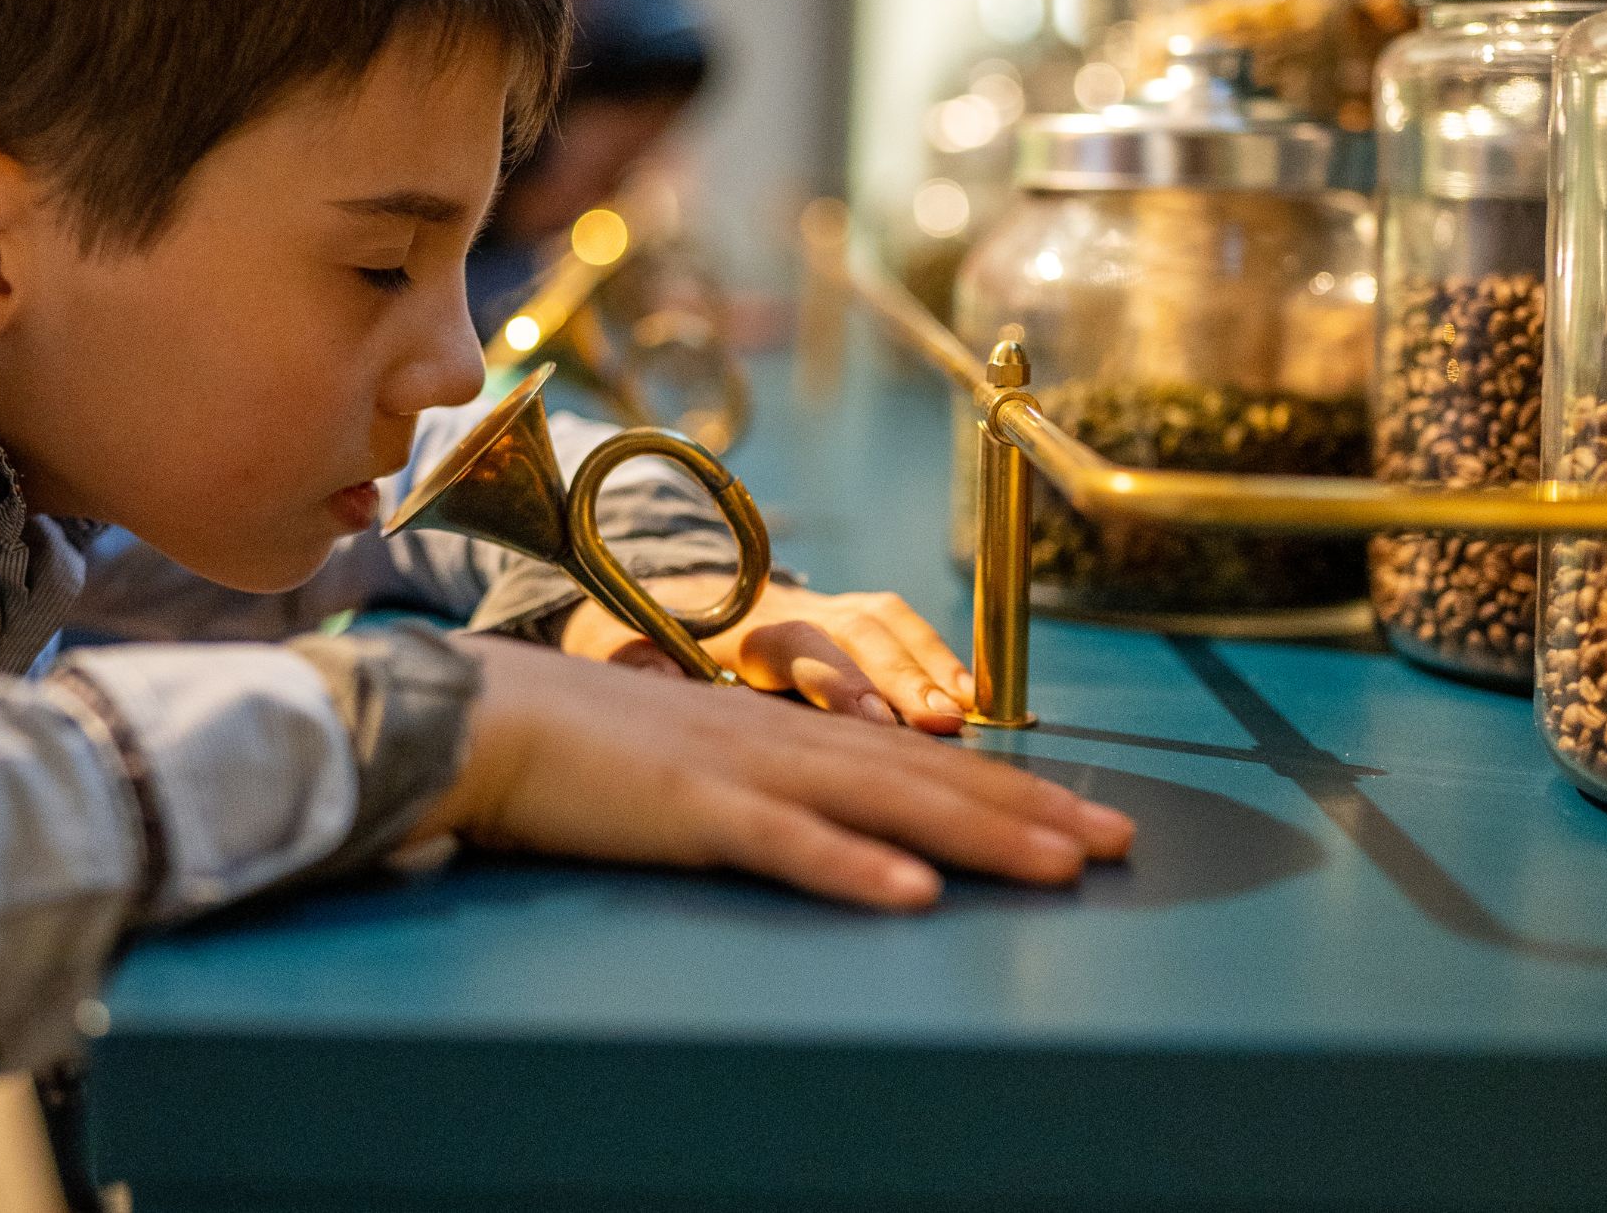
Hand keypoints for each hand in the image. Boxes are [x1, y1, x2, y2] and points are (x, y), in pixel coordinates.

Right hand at [407, 636, 1131, 909]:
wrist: (489, 711)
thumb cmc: (589, 742)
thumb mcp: (699, 753)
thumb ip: (765, 783)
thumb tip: (831, 822)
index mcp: (793, 729)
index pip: (922, 761)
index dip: (1009, 787)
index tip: (1080, 818)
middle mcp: (789, 738)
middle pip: (931, 777)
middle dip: (1031, 810)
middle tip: (1117, 843)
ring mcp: (745, 770)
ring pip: (885, 803)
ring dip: (979, 835)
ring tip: (1060, 866)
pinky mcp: (692, 807)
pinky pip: (785, 843)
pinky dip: (852, 868)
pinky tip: (913, 896)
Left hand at [560, 576, 974, 733]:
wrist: (654, 601)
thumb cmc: (639, 645)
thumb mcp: (622, 660)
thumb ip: (641, 670)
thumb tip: (653, 670)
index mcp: (737, 628)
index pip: (795, 647)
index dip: (837, 682)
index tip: (875, 722)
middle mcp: (791, 610)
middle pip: (858, 632)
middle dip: (905, 677)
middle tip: (944, 722)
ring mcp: (825, 610)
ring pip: (888, 624)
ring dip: (932, 665)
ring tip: (967, 710)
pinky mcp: (848, 622)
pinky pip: (900, 628)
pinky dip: (938, 657)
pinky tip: (970, 697)